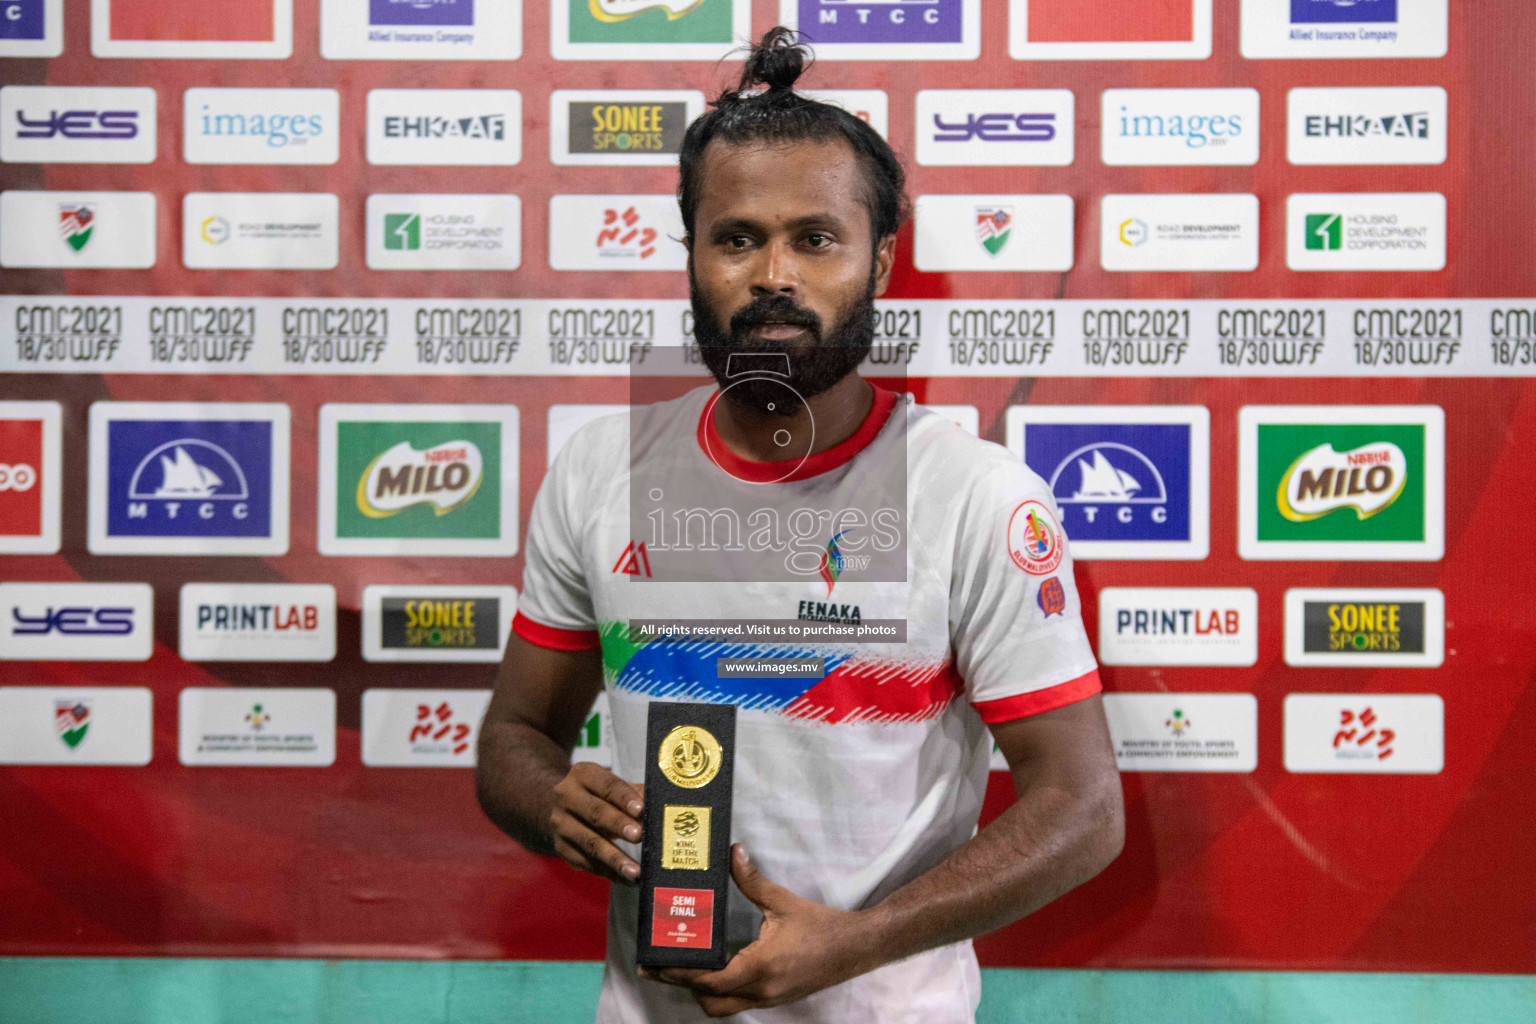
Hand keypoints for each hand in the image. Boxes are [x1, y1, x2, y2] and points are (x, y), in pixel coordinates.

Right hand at [548, 761, 644, 884]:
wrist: (562, 806)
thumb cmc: (599, 794)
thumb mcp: (613, 786)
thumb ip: (635, 794)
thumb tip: (660, 809)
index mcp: (582, 774)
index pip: (606, 785)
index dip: (624, 798)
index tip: (641, 809)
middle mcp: (566, 797)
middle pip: (595, 812)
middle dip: (618, 825)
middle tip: (640, 836)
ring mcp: (561, 824)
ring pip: (589, 842)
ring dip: (614, 858)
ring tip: (635, 871)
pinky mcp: (562, 848)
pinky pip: (587, 863)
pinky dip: (609, 873)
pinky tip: (627, 879)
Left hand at [639, 844, 881, 1016]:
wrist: (855, 948)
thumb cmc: (821, 926)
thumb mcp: (783, 902)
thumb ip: (752, 880)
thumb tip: (733, 853)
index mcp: (760, 967)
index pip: (709, 979)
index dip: (679, 973)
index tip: (655, 965)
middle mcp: (761, 990)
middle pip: (709, 1002)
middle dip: (683, 987)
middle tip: (660, 966)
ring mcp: (768, 998)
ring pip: (723, 1007)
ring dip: (702, 992)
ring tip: (684, 968)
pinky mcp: (775, 998)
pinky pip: (739, 1002)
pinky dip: (721, 991)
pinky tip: (714, 969)